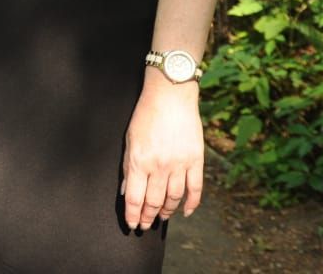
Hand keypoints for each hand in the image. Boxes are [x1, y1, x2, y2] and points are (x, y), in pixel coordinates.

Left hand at [121, 70, 203, 230]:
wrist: (171, 95)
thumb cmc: (146, 114)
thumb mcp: (129, 139)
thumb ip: (128, 167)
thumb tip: (126, 192)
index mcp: (140, 161)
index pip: (135, 198)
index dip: (133, 215)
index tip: (132, 224)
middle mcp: (160, 166)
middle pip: (154, 202)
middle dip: (148, 217)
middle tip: (145, 225)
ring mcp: (180, 164)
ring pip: (174, 198)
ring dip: (167, 212)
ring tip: (161, 218)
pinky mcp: (196, 160)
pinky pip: (195, 189)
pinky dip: (192, 204)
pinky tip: (186, 212)